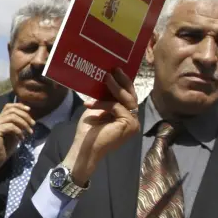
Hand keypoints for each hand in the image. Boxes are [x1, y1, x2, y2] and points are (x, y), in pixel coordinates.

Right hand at [0, 103, 34, 177]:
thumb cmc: (5, 147)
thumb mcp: (14, 133)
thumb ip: (17, 125)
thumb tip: (28, 118)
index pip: (8, 106)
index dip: (19, 105)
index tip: (29, 110)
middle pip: (12, 110)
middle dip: (25, 116)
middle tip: (33, 124)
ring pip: (12, 117)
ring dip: (24, 123)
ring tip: (30, 132)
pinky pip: (11, 127)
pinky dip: (19, 131)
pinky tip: (22, 138)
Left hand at [64, 69, 140, 185]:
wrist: (84, 148)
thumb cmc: (88, 132)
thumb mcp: (97, 110)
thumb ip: (105, 99)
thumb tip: (107, 81)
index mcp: (125, 117)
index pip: (127, 98)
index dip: (123, 84)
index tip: (116, 71)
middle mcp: (133, 120)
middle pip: (131, 96)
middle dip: (123, 81)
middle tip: (115, 69)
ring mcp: (133, 124)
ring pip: (126, 99)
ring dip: (114, 87)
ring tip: (106, 77)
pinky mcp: (129, 124)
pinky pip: (117, 107)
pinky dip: (103, 103)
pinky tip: (90, 104)